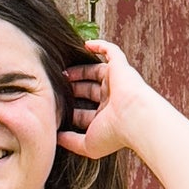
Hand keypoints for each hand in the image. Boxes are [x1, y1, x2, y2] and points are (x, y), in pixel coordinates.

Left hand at [60, 39, 156, 159]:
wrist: (134, 119)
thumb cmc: (113, 134)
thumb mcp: (87, 144)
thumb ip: (71, 142)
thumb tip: (55, 138)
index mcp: (105, 118)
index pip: (84, 113)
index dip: (70, 110)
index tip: (55, 108)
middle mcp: (111, 100)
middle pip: (88, 90)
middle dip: (73, 88)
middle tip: (57, 86)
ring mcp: (116, 82)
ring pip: (96, 72)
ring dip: (80, 70)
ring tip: (63, 71)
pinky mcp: (120, 67)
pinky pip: (111, 51)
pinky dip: (100, 46)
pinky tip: (86, 44)